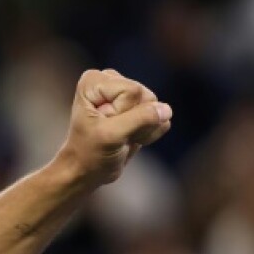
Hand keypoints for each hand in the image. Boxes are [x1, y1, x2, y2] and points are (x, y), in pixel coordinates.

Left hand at [55, 68, 171, 186]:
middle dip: (135, 121)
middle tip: (114, 135)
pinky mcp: (138, 107)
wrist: (87, 172)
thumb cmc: (89, 154)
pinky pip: (161, 116)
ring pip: (156, 107)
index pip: (132, 91)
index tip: (104, 127)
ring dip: (142, 129)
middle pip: (146, 96)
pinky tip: (130, 138)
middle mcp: (110, 81)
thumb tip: (166, 110)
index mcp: (95, 81)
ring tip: (120, 138)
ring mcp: (126, 94)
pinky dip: (148, 133)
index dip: (123, 113)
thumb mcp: (111, 136)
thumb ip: (140, 119)